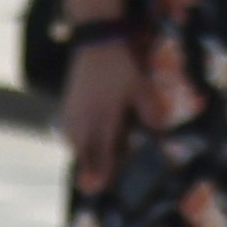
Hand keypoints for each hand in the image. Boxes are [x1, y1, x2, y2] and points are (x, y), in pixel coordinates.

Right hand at [55, 27, 144, 175]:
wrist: (96, 41)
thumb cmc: (121, 65)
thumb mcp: (140, 87)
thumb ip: (149, 111)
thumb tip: (160, 132)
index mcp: (106, 114)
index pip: (104, 149)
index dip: (103, 169)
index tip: (102, 186)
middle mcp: (86, 115)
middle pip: (83, 149)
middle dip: (88, 168)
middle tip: (91, 186)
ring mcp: (74, 109)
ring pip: (72, 140)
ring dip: (80, 154)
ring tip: (86, 166)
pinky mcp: (68, 101)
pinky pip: (66, 128)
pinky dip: (72, 139)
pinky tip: (77, 141)